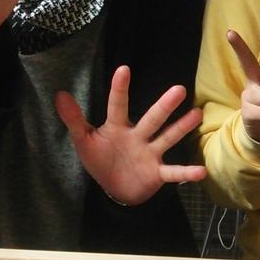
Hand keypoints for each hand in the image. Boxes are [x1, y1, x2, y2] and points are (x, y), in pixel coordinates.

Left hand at [55, 65, 205, 204]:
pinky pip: (173, 172)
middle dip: (164, 105)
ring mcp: (150, 153)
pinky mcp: (157, 173)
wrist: (115, 190)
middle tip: (179, 89)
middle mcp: (138, 136)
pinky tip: (201, 171)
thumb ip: (73, 119)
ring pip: (167, 138)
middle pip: (152, 118)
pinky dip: (187, 172)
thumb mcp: (83, 140)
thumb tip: (58, 94)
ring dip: (181, 128)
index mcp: (118, 127)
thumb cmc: (100, 159)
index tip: (123, 69)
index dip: (119, 89)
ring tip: (196, 114)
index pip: (117, 105)